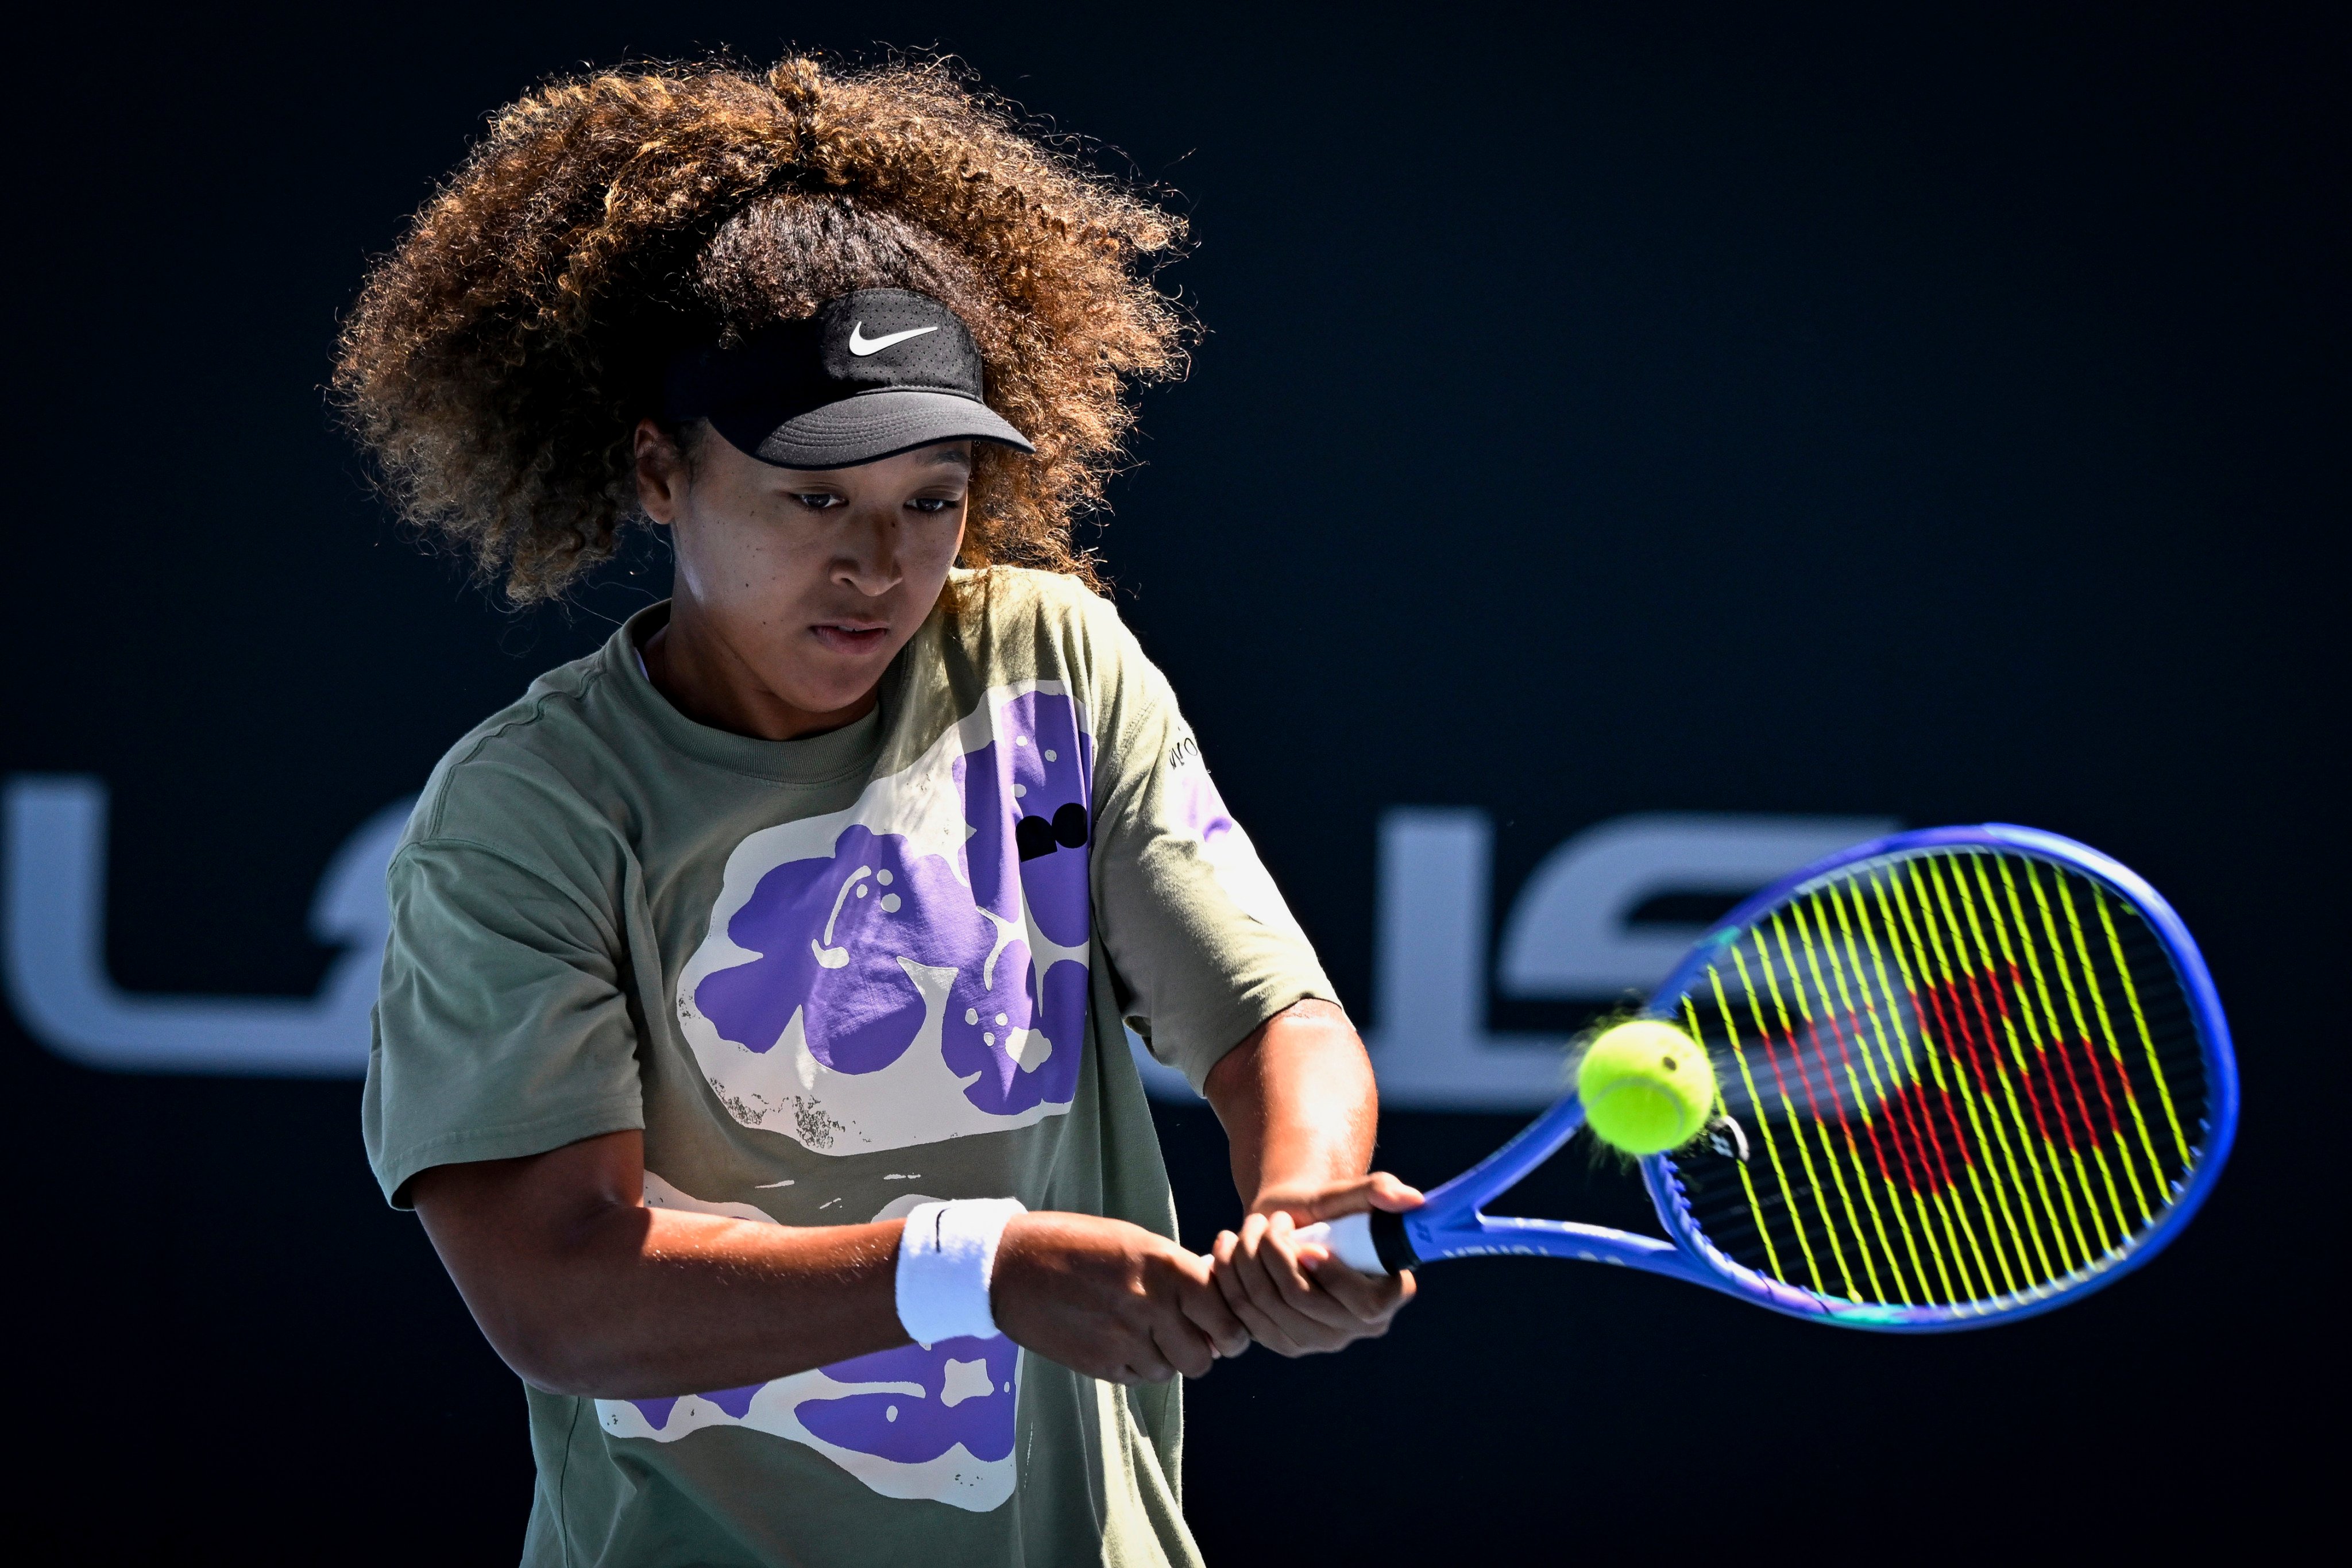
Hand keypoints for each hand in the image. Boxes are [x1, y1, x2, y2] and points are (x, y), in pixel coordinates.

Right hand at [990, 1211, 1249, 1384]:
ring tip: (1151, 1336)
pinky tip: (1124, 1343)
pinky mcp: (1100, 1364)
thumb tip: (1212, 1303)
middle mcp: (1149, 1304)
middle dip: (1206, 1349)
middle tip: (1197, 1339)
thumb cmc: (1074, 1244)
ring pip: (1172, 1370)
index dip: (1231, 1323)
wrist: (1010, 1266)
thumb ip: (1175, 1272)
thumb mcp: (1133, 1241)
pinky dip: (1141, 1366)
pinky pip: (1140, 1378)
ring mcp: (1123, 1338)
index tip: (1228, 1327)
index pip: (1222, 1309)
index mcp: (1162, 1265)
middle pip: (1204, 1353)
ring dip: (1170, 1358)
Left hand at [1210, 1172, 1421, 1356]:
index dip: (1333, 1276)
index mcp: (1386, 1297)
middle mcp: (1356, 1329)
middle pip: (1304, 1302)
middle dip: (1276, 1252)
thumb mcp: (1348, 1194)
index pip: (1365, 1306)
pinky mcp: (1280, 1343)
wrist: (1288, 1224)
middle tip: (1272, 1220)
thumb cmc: (1326, 1208)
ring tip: (1252, 1228)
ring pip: (1267, 1305)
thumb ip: (1379, 1191)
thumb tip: (1411, 1200)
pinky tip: (1231, 1248)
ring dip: (1248, 1257)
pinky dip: (1230, 1276)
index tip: (1308, 1244)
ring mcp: (1317, 1342)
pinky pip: (1243, 1316)